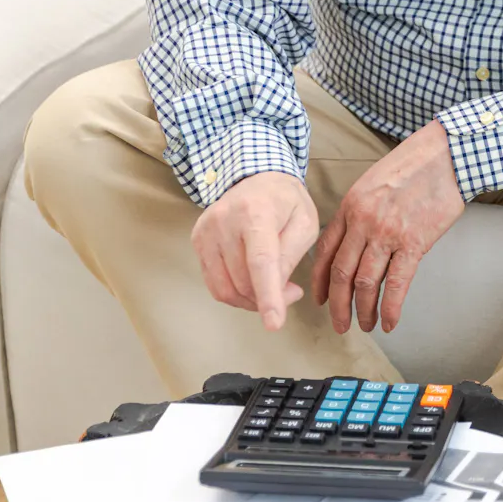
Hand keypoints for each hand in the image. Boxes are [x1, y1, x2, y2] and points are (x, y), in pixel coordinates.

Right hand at [191, 170, 320, 331]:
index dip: (268, 296)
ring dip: (252, 300)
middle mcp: (224, 221)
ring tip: (274, 288)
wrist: (256, 177)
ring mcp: (206, 231)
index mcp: (257, 212)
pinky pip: (215, 284)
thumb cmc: (286, 201)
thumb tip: (277, 291)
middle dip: (270, 298)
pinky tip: (253, 283)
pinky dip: (236, 293)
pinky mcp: (197, 241)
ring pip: (226, 289)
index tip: (274, 324)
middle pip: (244, 281)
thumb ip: (291, 257)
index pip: (260, 262)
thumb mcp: (305, 223)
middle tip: (292, 291)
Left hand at [311, 121, 464, 333]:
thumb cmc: (414, 165)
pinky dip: (390, 307)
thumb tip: (358, 241)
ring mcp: (387, 233)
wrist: (445, 156)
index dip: (321, 280)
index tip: (321, 299)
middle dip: (338, 305)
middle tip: (340, 324)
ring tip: (365, 325)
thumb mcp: (374, 182)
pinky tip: (389, 321)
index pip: (326, 251)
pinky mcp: (413, 242)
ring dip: (363, 310)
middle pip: (342, 273)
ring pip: (365, 282)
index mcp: (350, 206)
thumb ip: (361, 211)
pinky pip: (396, 283)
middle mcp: (363, 222)